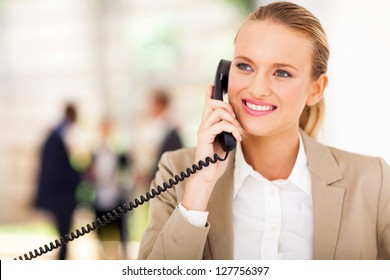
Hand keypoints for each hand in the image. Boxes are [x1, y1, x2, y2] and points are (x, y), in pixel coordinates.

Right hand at [182, 85, 241, 210]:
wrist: (208, 175)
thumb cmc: (216, 160)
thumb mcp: (225, 142)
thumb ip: (228, 131)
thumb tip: (235, 124)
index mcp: (208, 126)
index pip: (207, 105)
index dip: (209, 94)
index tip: (210, 85)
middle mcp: (203, 125)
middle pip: (213, 103)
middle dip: (229, 107)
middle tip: (237, 122)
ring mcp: (203, 130)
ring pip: (218, 111)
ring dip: (233, 120)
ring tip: (238, 132)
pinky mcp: (204, 136)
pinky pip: (220, 124)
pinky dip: (232, 129)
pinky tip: (237, 138)